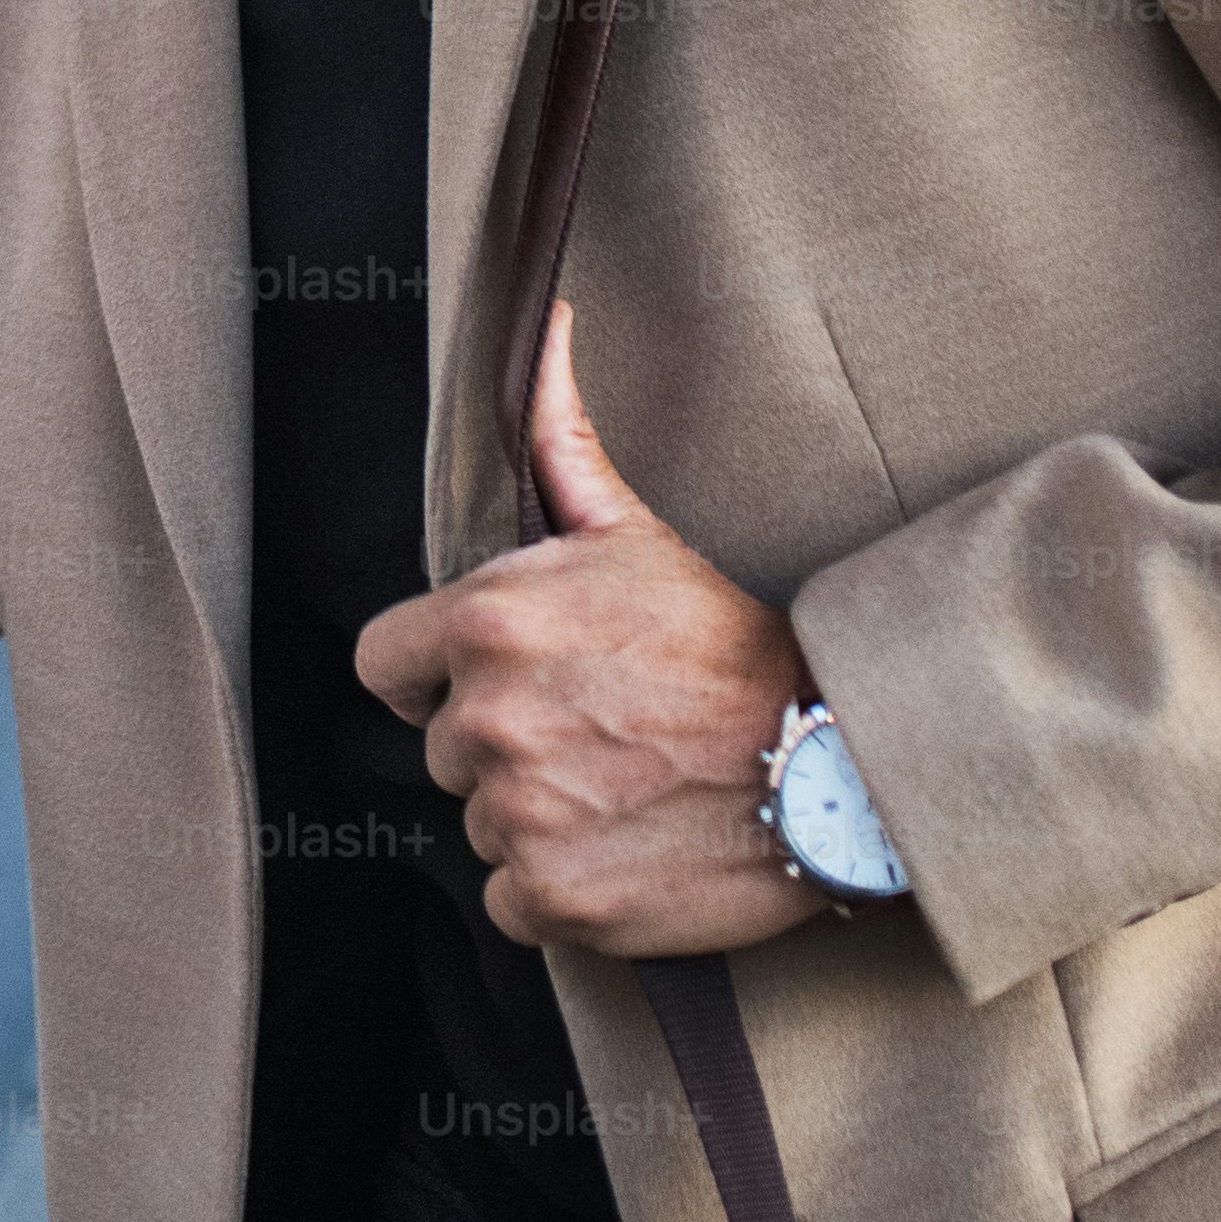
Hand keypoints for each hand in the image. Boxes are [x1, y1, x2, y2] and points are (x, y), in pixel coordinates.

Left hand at [351, 305, 830, 956]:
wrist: (835, 761)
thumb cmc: (731, 640)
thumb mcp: (633, 530)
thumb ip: (558, 436)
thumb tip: (544, 322)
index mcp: (487, 625)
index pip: (386, 664)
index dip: (435, 676)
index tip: (501, 681)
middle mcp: (488, 720)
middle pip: (445, 749)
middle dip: (504, 744)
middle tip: (599, 731)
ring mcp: (518, 813)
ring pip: (482, 823)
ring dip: (537, 816)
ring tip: (625, 786)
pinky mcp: (554, 897)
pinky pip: (513, 899)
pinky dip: (559, 888)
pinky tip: (627, 848)